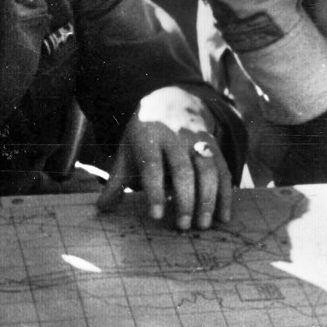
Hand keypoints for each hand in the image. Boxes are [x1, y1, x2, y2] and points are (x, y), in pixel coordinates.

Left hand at [97, 87, 232, 230]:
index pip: (153, 166)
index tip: (157, 215)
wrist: (171, 100)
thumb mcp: (128, 150)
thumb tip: (100, 207)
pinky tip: (223, 216)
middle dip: (185, 199)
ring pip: (207, 170)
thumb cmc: (145, 135)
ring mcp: (198, 141)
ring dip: (208, 199)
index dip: (155, 191)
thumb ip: (117, 179)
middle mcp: (176, 137)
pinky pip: (223, 171)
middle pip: (183, 170)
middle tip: (183, 226)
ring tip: (203, 225)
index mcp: (149, 137)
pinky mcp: (215, 146)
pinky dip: (225, 194)